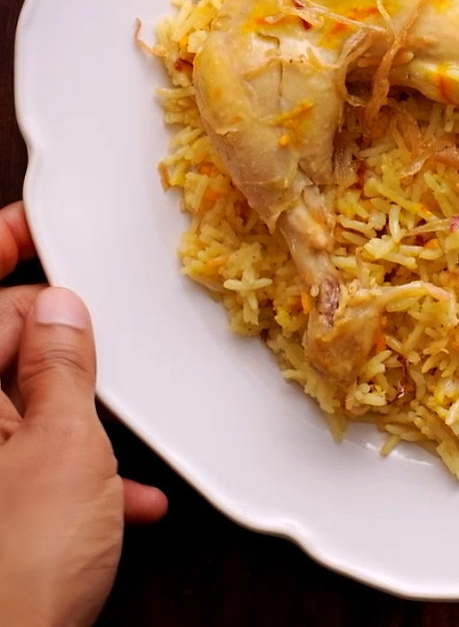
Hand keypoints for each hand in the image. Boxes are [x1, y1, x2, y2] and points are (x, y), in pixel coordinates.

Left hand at [0, 203, 167, 626]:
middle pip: (4, 343)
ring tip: (117, 449)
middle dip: (60, 350)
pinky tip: (118, 497)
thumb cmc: (13, 569)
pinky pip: (25, 455)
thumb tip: (63, 306)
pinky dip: (71, 468)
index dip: (7, 243)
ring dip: (76, 419)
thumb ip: (62, 366)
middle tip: (104, 362)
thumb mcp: (61, 449)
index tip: (39, 218)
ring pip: (23, 404)